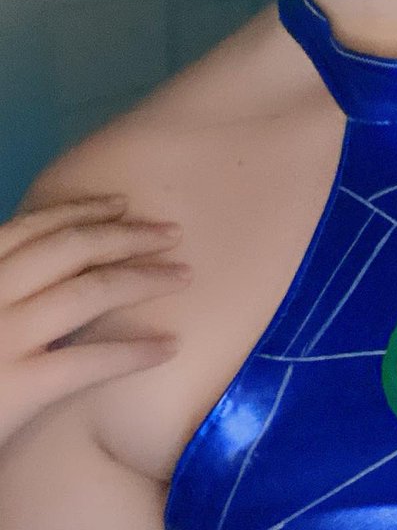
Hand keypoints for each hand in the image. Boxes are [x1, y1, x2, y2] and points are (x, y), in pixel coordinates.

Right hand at [0, 196, 189, 444]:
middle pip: (72, 250)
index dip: (84, 210)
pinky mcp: (17, 389)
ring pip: (90, 292)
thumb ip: (0, 281)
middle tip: (172, 232)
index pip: (33, 227)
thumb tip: (41, 257)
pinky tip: (168, 347)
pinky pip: (89, 361)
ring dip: (144, 278)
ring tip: (183, 276)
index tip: (123, 204)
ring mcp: (3, 338)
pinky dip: (135, 351)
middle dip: (128, 235)